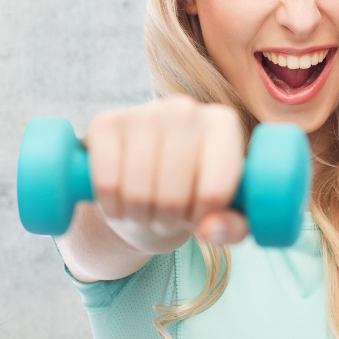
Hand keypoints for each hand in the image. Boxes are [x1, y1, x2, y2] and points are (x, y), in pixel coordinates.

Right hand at [83, 94, 249, 253]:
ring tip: (148, 211)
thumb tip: (209, 230)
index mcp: (224, 124)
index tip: (198, 215)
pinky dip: (112, 207)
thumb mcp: (222, 215)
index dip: (201, 218)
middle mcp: (186, 108)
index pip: (215, 192)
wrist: (146, 174)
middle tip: (168, 217)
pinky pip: (107, 184)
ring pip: (139, 193)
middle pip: (174, 197)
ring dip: (140, 217)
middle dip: (168, 221)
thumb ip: (232, 228)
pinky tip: (121, 202)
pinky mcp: (105, 122)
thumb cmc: (193, 194)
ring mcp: (144, 112)